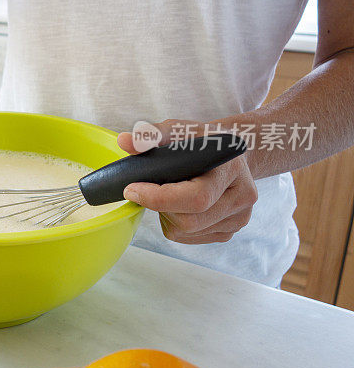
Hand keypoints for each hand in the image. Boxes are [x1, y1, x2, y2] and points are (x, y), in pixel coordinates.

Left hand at [116, 120, 257, 243]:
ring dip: (167, 215)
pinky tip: (179, 205)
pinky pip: (188, 237)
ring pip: (185, 231)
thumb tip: (126, 140)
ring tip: (170, 192)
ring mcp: (238, 218)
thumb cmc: (204, 141)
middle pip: (189, 221)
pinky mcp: (228, 232)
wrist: (231, 154)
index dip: (159, 198)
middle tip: (150, 188)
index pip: (195, 197)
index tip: (131, 189)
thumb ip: (153, 134)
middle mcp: (241, 198)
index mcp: (230, 169)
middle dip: (160, 207)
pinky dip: (175, 223)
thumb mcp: (179, 129)